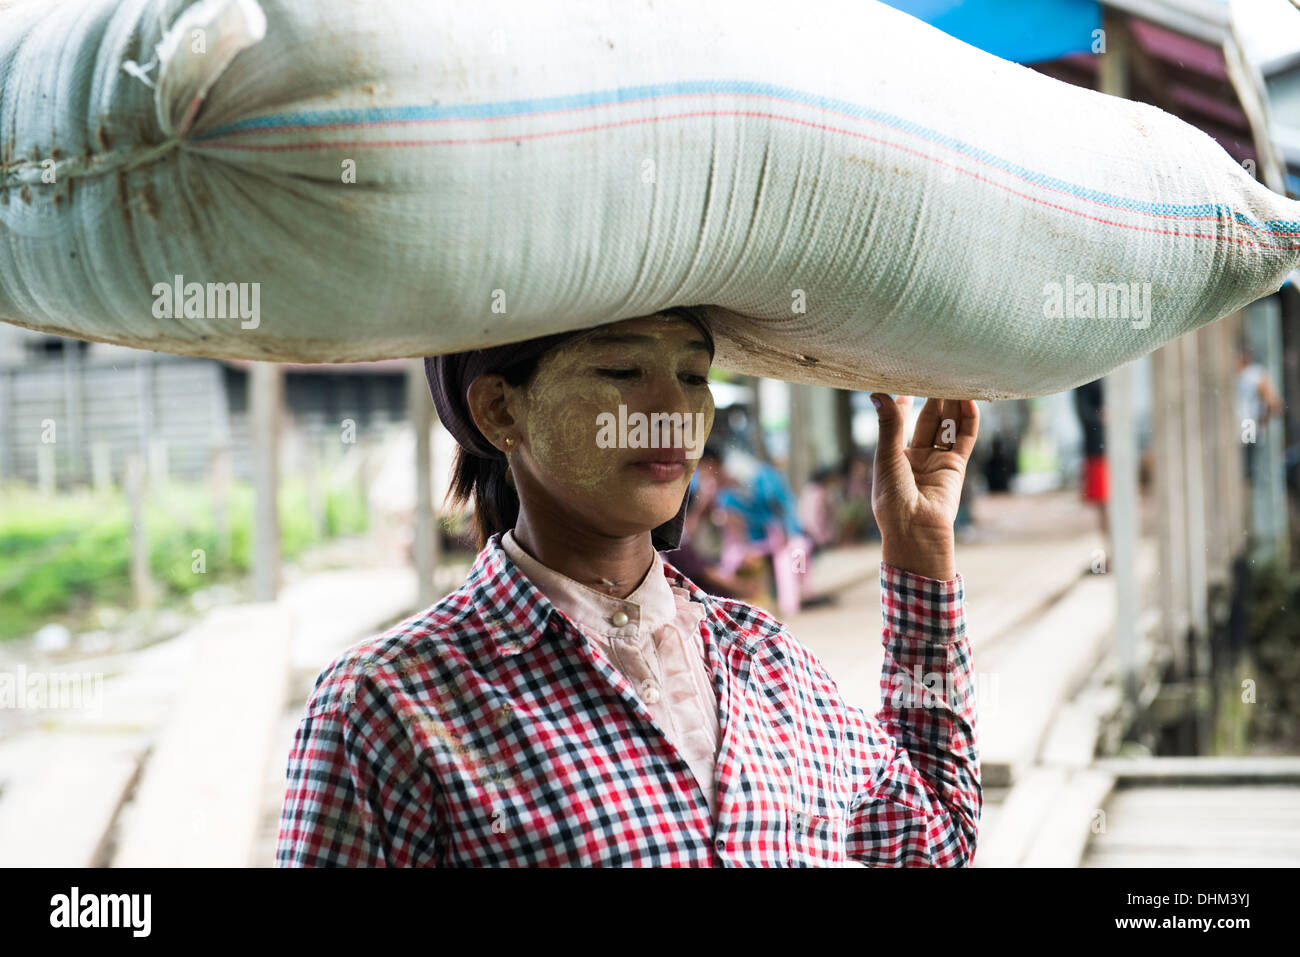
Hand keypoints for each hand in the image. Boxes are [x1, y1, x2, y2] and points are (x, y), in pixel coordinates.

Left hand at [869, 394, 978, 580]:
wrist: (915, 530)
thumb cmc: (893, 499)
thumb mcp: (887, 457)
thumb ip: (889, 425)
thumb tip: (878, 393)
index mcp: (894, 454)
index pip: (899, 420)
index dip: (903, 399)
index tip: (906, 376)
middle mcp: (916, 456)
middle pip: (928, 419)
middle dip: (933, 397)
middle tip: (938, 371)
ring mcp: (937, 461)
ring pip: (948, 426)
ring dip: (952, 404)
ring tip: (956, 379)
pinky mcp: (955, 467)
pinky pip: (963, 439)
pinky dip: (968, 420)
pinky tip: (968, 401)